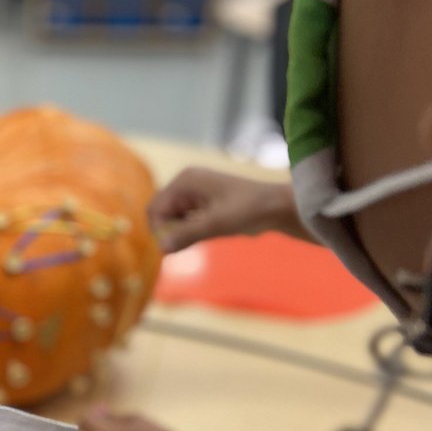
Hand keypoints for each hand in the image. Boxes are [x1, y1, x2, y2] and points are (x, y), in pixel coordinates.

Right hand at [150, 168, 301, 252]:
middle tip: (186, 246)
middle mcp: (186, 184)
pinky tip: (204, 236)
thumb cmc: (247, 210)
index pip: (155, 209)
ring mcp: (194, 193)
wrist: (276, 207)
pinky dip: (189, 232)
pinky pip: (184, 221)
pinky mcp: (202, 204)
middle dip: (168, 232)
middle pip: (161, 213)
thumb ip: (186, 235)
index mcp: (185, 181)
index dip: (159, 231)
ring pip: (172, 219)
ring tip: (200, 238)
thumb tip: (160, 249)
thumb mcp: (215, 224)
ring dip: (180, 233)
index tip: (171, 249)